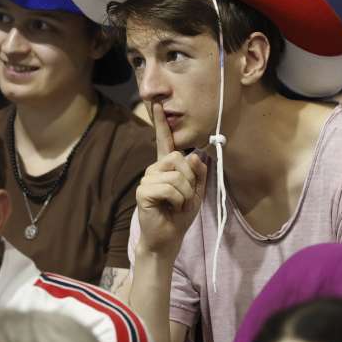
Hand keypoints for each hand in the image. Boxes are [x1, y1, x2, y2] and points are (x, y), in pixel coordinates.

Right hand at [134, 102, 206, 261]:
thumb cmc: (180, 215)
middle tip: (185, 197)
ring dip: (186, 194)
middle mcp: (155, 169)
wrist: (168, 238)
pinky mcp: (143, 191)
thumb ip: (198, 173)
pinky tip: (170, 208)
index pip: (165, 140)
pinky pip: (170, 187)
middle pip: (179, 158)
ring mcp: (147, 179)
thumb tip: (194, 155)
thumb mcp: (197, 192)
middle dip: (190, 180)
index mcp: (167, 166)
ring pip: (177, 175)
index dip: (161, 122)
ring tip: (178, 204)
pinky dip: (178, 200)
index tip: (157, 103)